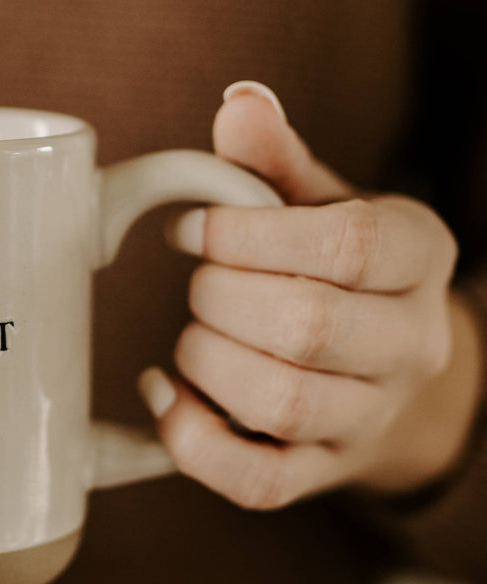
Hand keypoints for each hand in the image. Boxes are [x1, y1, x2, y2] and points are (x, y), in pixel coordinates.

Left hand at [138, 82, 483, 508]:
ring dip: (207, 361)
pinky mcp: (317, 474)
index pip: (347, 246)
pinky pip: (257, 481)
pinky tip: (163, 396)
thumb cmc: (338, 273)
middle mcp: (411, 345)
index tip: (190, 229)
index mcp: (420, 257)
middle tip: (197, 284)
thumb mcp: (322, 203)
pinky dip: (192, 441)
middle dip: (221, 299)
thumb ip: (275, 161)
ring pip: (284, 404)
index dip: (248, 236)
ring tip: (191, 336)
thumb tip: (239, 102)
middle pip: (309, 328)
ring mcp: (368, 419)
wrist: (384, 373)